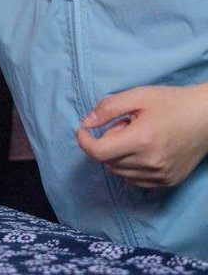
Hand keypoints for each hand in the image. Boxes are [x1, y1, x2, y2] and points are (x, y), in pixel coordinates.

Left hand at [75, 83, 207, 187]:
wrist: (207, 117)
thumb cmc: (172, 103)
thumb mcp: (137, 96)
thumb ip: (107, 108)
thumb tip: (86, 123)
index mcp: (141, 140)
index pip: (98, 152)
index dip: (84, 141)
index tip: (83, 130)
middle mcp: (151, 162)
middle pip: (107, 162)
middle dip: (106, 143)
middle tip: (123, 126)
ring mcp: (161, 175)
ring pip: (120, 172)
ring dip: (117, 156)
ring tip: (136, 137)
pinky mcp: (169, 181)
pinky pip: (136, 181)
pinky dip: (130, 168)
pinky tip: (142, 151)